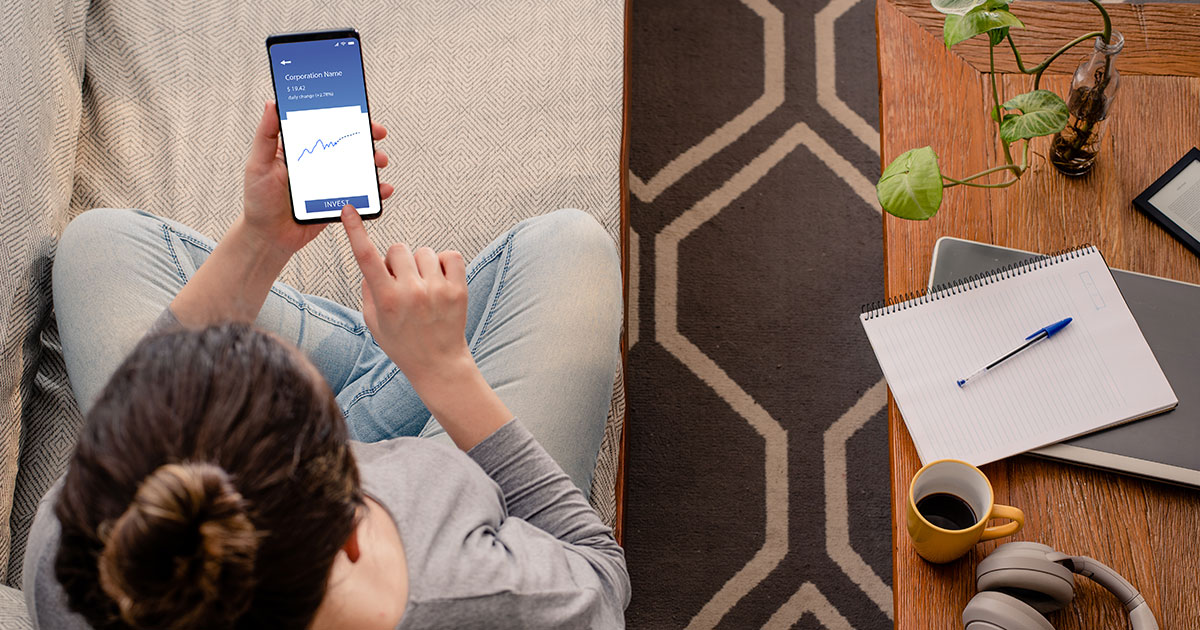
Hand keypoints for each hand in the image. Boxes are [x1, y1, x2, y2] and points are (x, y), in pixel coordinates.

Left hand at [242, 101, 394, 256]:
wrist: (269, 236)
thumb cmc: (259, 199)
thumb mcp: (259, 163)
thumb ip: (266, 135)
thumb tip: (271, 104)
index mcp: (300, 149)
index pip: (325, 126)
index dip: (343, 117)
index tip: (359, 112)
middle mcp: (318, 163)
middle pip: (347, 144)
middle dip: (366, 137)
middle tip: (378, 134)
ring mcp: (331, 182)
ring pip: (358, 168)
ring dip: (374, 162)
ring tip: (380, 162)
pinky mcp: (338, 201)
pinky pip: (361, 195)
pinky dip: (375, 192)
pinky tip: (383, 190)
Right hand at [340, 206, 471, 383]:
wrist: (438, 363)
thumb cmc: (402, 343)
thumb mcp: (373, 321)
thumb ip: (368, 289)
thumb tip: (373, 262)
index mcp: (386, 299)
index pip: (366, 257)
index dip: (355, 230)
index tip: (349, 209)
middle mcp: (411, 292)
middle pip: (398, 249)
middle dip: (397, 262)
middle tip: (403, 284)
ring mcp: (437, 290)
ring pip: (423, 251)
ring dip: (420, 264)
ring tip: (423, 287)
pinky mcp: (458, 290)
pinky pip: (449, 255)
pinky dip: (443, 263)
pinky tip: (439, 280)